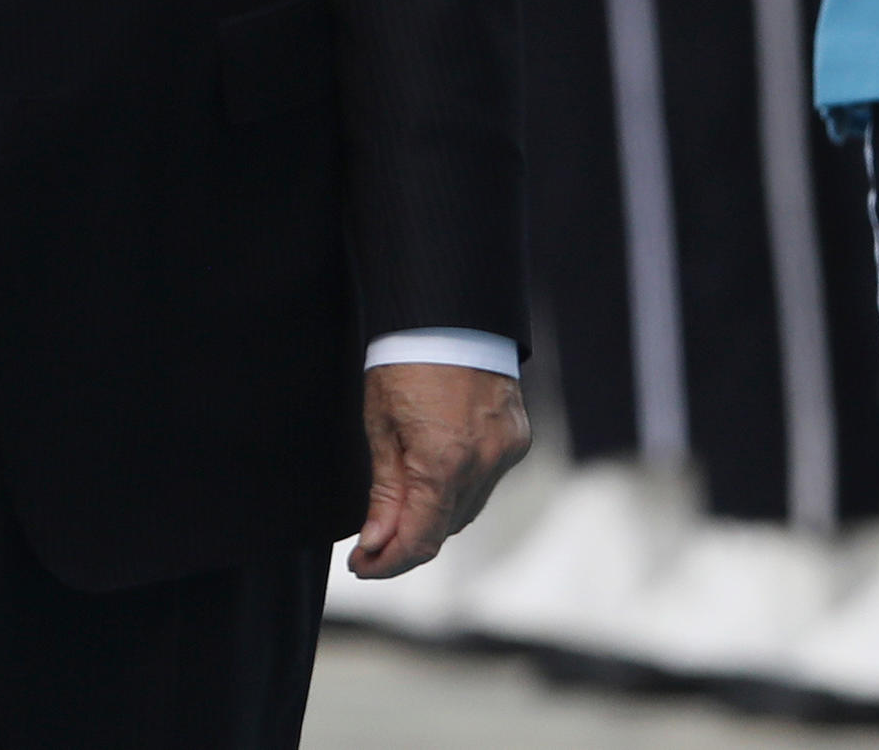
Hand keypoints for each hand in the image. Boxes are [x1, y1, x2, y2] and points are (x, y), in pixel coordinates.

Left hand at [351, 363, 530, 580]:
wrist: (449, 313)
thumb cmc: (407, 360)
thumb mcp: (381, 427)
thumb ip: (385, 492)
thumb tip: (376, 542)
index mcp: (444, 462)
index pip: (420, 541)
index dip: (388, 563)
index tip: (362, 565)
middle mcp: (484, 463)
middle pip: (445, 530)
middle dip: (407, 539)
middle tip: (373, 538)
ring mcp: (506, 451)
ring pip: (468, 509)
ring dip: (435, 516)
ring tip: (401, 503)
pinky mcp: (517, 438)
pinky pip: (486, 481)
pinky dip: (460, 489)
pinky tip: (437, 475)